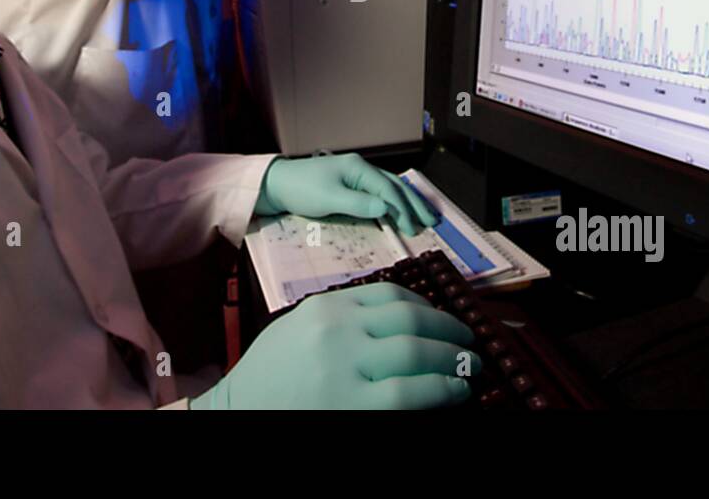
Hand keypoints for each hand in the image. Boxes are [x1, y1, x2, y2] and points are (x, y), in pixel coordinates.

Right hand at [189, 282, 478, 408]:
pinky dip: (443, 389)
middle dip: (450, 329)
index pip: (390, 295)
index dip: (428, 306)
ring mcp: (347, 366)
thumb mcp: (300, 330)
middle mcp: (339, 329)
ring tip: (471, 367)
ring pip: (418, 351)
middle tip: (470, 341)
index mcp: (327, 307)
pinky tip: (456, 391)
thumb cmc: (269, 377)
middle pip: (411, 319)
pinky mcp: (353, 405)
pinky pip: (412, 392)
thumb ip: (342, 319)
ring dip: (454, 358)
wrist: (237, 413)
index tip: (442, 319)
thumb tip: (400, 322)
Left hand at [255, 153, 437, 236]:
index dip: (403, 209)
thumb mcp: (329, 198)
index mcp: (358, 168)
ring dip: (407, 202)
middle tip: (432, 220)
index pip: (388, 189)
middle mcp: (361, 169)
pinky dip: (393, 202)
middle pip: (395, 185)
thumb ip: (358, 204)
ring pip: (389, 188)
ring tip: (424, 216)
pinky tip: (400, 211)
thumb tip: (387, 208)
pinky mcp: (350, 184)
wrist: (277, 184)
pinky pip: (379, 192)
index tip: (412, 228)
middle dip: (414, 203)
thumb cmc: (301, 189)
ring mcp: (356, 175)